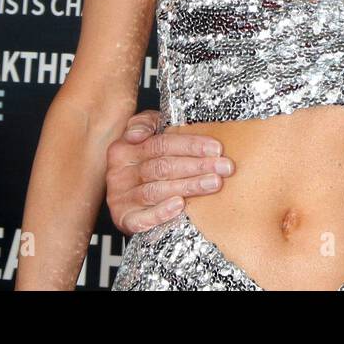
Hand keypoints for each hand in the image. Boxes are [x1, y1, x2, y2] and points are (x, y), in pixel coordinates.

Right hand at [105, 109, 233, 235]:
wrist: (119, 200)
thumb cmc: (141, 162)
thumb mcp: (142, 136)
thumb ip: (146, 123)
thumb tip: (142, 133)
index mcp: (124, 149)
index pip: (160, 144)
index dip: (190, 145)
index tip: (216, 148)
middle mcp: (120, 173)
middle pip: (163, 166)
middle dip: (197, 166)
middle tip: (224, 167)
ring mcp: (121, 198)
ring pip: (157, 190)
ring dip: (188, 186)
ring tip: (214, 183)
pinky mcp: (124, 219)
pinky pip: (142, 218)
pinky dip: (161, 212)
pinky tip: (180, 205)